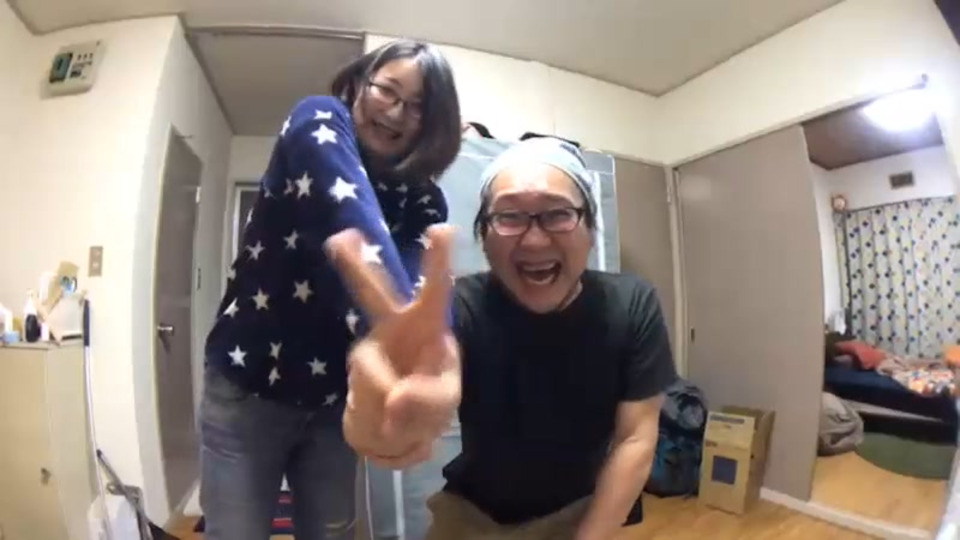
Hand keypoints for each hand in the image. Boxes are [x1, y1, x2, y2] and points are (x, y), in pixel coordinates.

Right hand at [325, 225, 460, 467]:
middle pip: (373, 295)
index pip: (435, 291)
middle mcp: (394, 329)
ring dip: (394, 411)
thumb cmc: (428, 402)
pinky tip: (388, 425)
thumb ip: (427, 400)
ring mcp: (370, 351)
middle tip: (340, 237)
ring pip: (369, 373)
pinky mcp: (353, 376)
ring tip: (404, 420)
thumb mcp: (445, 403)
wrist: (393, 434)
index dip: (438, 262)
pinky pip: (365, 402)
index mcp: (427, 326)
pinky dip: (382, 424)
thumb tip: (394, 400)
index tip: (441, 229)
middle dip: (355, 266)